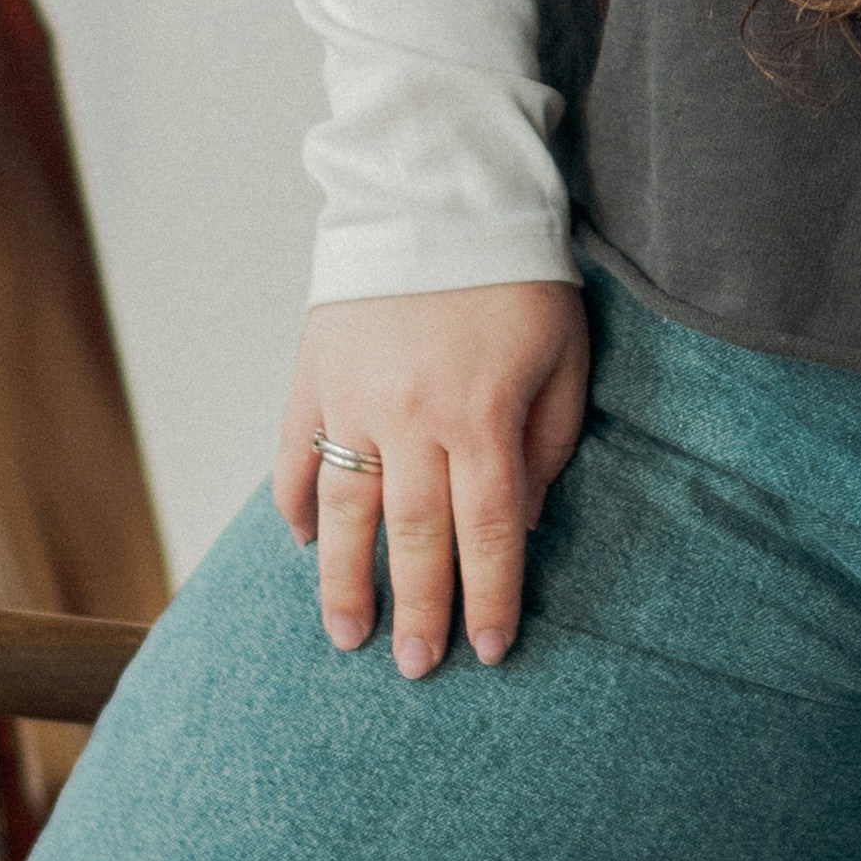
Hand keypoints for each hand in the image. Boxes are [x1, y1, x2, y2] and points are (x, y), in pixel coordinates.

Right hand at [274, 283, 592, 677]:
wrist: (441, 191)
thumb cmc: (519, 278)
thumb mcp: (564, 356)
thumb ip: (546, 444)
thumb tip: (519, 523)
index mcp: (481, 416)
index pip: (486, 533)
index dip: (488, 597)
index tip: (486, 651)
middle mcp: (411, 417)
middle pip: (412, 537)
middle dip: (417, 611)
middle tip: (415, 669)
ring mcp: (350, 399)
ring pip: (344, 513)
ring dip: (346, 584)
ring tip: (348, 638)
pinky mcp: (311, 376)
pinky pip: (296, 456)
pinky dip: (297, 506)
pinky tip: (305, 547)